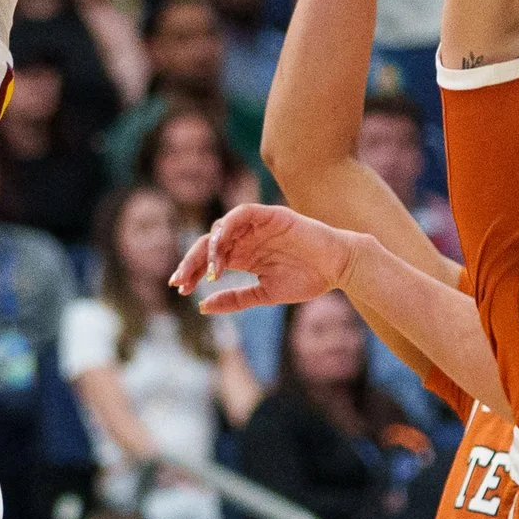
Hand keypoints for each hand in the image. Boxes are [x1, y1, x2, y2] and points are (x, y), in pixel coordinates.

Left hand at [170, 203, 359, 313]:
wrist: (338, 268)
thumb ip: (236, 299)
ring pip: (221, 229)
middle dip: (191, 262)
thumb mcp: (265, 295)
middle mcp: (247, 239)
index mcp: (245, 256)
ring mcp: (258, 226)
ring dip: (209, 249)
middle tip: (180, 281)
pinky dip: (228, 226)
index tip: (179, 289)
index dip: (192, 272)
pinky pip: (243, 213)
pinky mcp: (271, 215)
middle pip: (210, 245)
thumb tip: (202, 306)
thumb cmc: (308, 280)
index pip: (210, 260)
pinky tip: (221, 246)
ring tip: (207, 272)